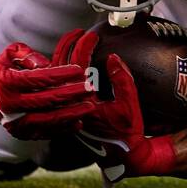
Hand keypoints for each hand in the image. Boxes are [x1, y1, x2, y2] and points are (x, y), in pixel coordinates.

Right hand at [0, 43, 94, 139]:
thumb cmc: (3, 68)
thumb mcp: (9, 53)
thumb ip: (27, 54)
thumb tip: (45, 64)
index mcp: (6, 83)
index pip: (37, 79)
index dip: (59, 74)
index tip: (78, 70)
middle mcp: (10, 104)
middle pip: (46, 100)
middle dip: (71, 93)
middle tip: (90, 87)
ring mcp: (15, 121)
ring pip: (47, 119)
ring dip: (71, 113)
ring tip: (89, 105)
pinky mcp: (22, 133)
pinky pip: (46, 133)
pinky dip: (64, 129)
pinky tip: (79, 121)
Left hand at [51, 30, 174, 186]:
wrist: (122, 155)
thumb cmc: (128, 132)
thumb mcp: (130, 105)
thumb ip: (122, 80)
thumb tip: (113, 57)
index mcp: (84, 102)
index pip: (78, 66)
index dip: (84, 46)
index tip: (93, 35)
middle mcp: (70, 104)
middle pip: (59, 67)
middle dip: (67, 45)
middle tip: (78, 32)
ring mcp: (68, 107)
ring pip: (56, 76)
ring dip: (63, 56)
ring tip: (73, 41)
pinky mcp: (69, 108)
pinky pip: (61, 84)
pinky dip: (63, 69)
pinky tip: (70, 60)